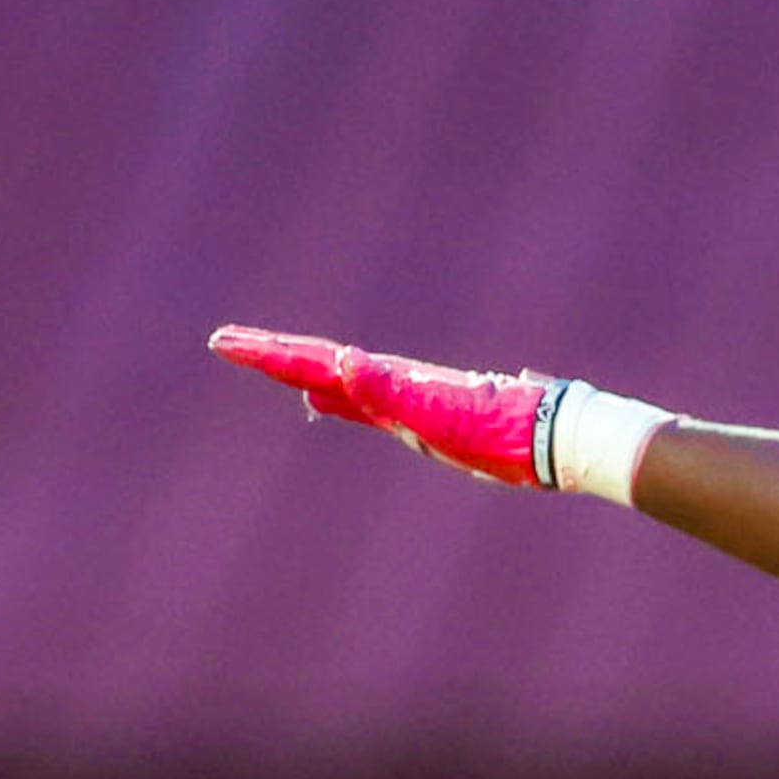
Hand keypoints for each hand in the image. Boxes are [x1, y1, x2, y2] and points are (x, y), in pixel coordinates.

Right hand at [210, 325, 551, 486]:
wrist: (552, 436)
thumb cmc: (499, 430)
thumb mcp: (438, 414)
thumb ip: (387, 391)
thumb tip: (341, 362)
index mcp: (389, 382)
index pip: (316, 362)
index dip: (270, 354)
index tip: (226, 342)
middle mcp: (392, 385)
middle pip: (319, 364)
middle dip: (273, 355)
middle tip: (226, 342)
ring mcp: (405, 400)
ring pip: (336, 380)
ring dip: (297, 372)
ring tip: (268, 365)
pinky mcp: (422, 418)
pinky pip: (360, 404)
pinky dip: (334, 399)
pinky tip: (325, 401)